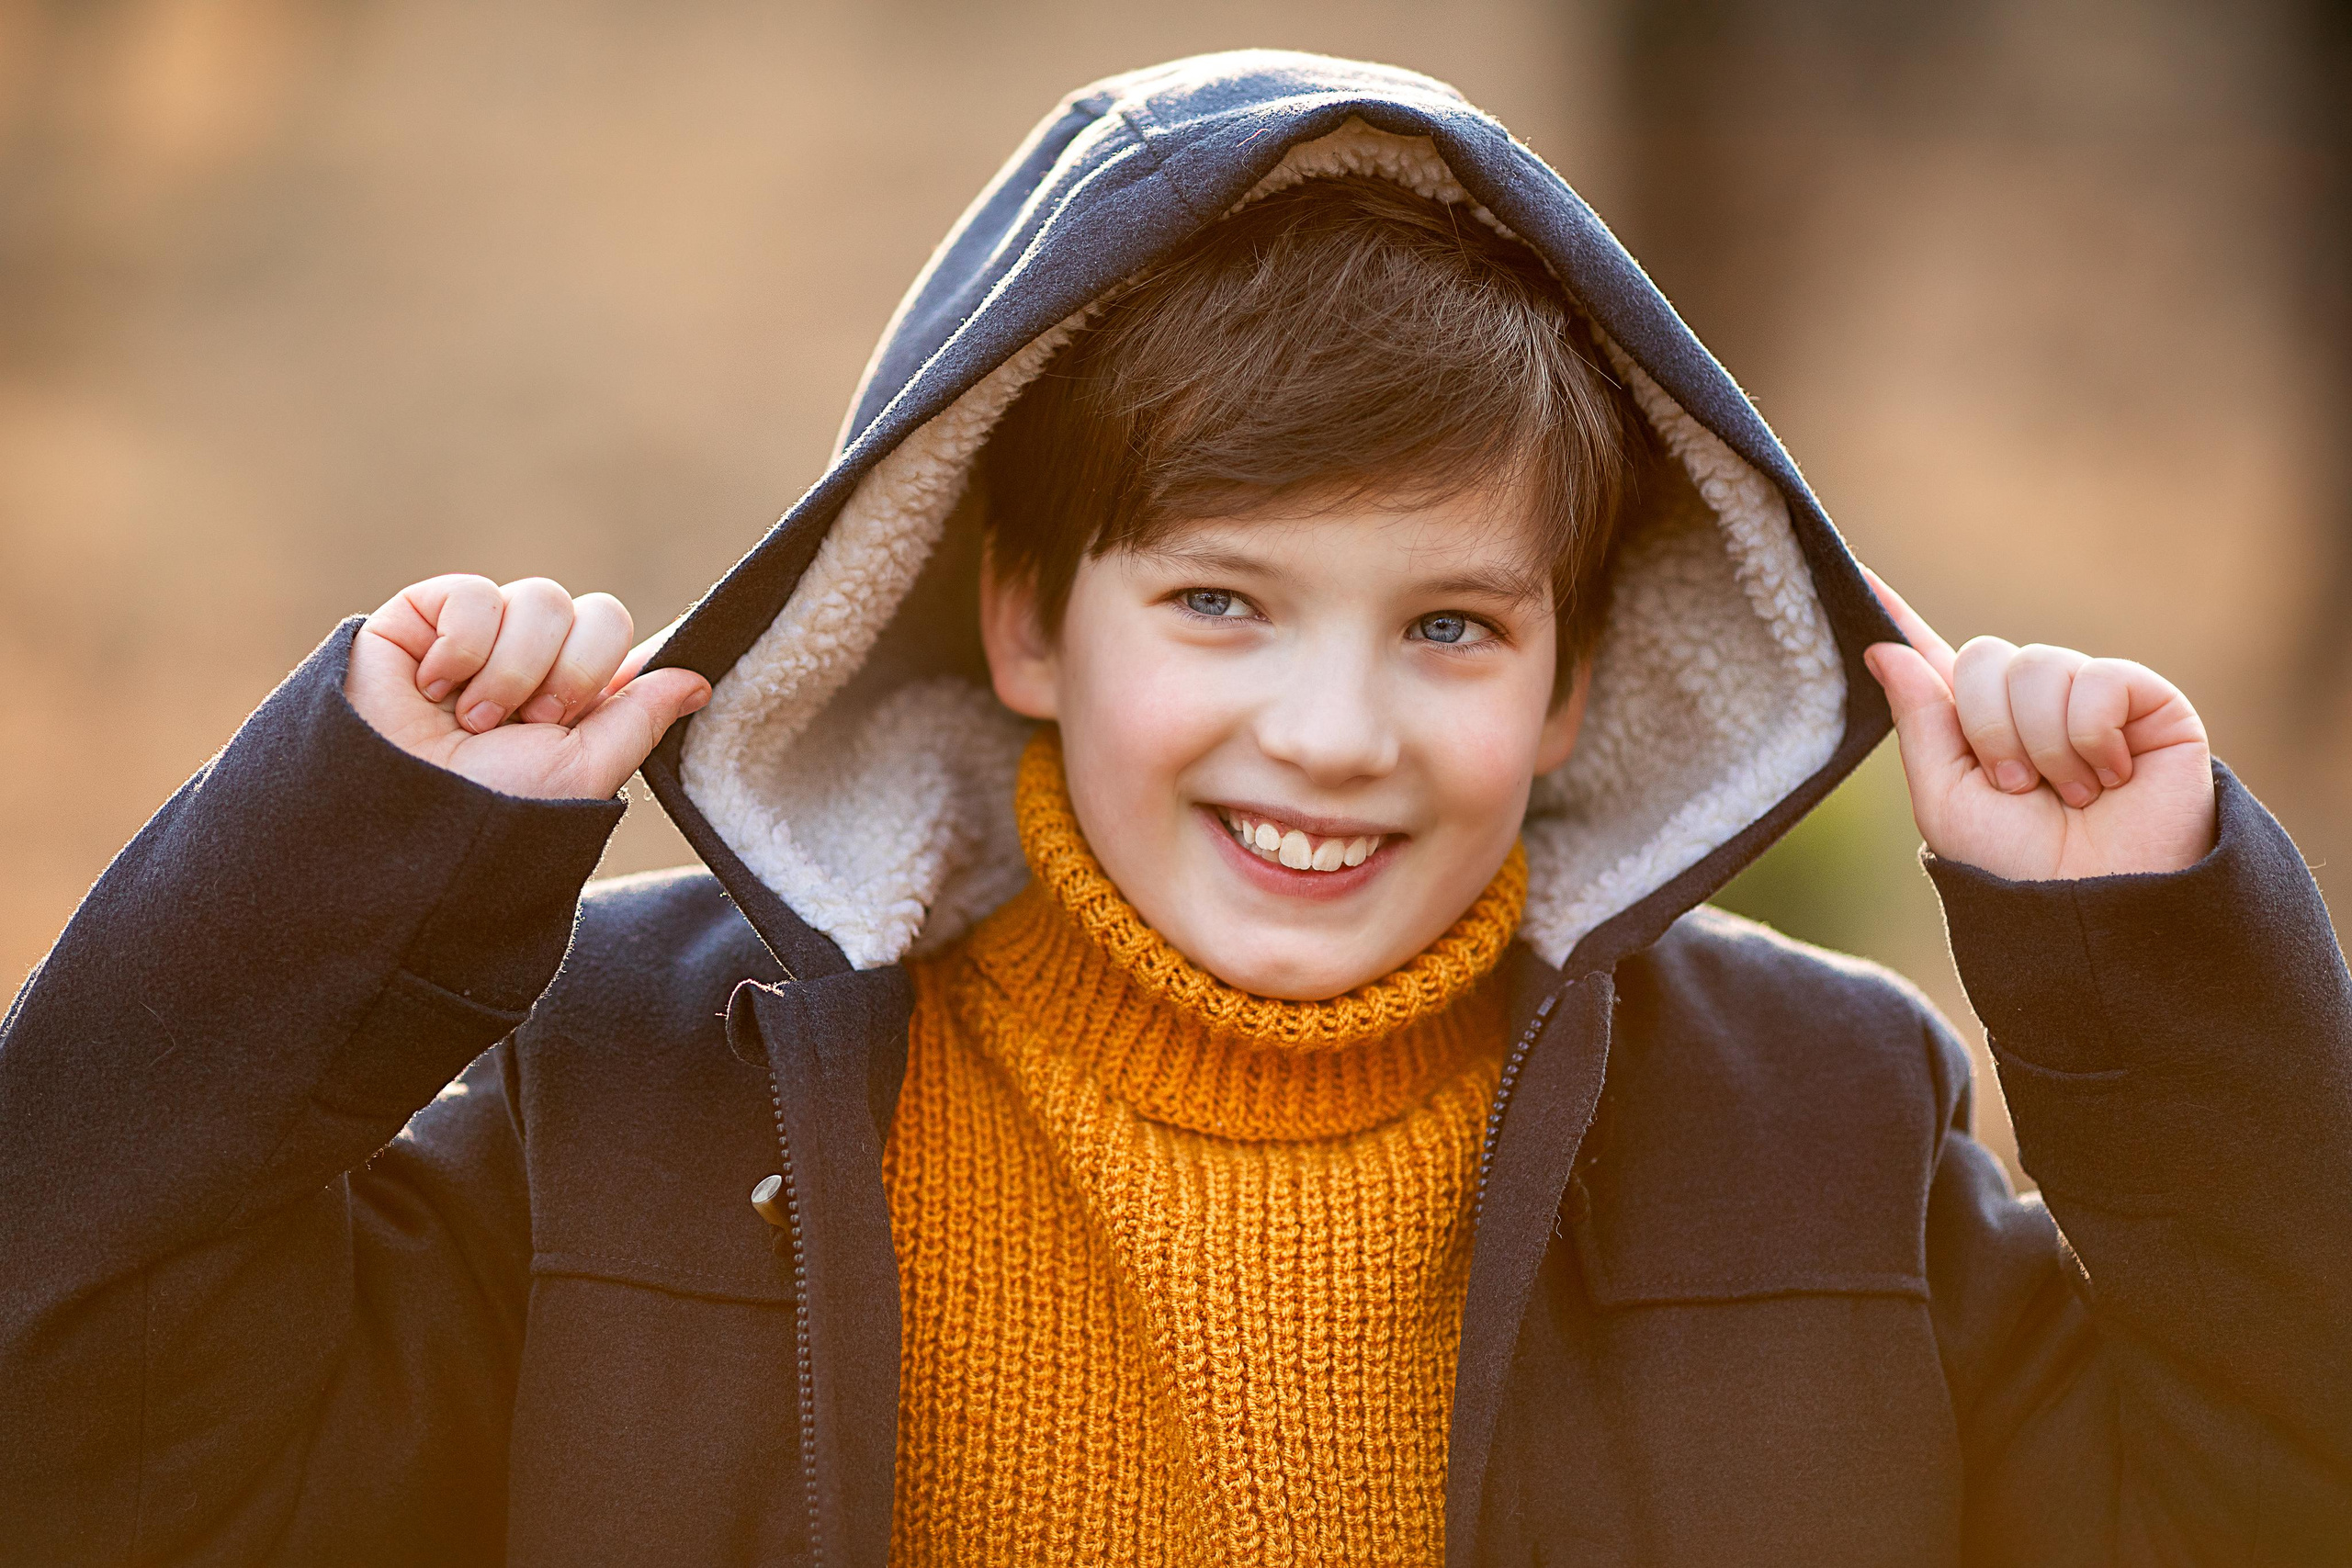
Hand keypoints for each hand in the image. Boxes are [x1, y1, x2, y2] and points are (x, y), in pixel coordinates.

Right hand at [345, 574, 710, 800]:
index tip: (581, 714)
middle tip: (529, 723)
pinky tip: (432, 687)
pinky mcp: (423, 618)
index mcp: (573, 702)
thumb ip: (637, 718)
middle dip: (571, 674)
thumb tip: (697, 679)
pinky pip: (475, 594)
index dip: (608, 668)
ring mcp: (479, 638)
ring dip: (515, 669)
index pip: (621, 643)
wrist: (396, 820)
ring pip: (542, 599)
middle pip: (596, 613)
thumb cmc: (489, 812)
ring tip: (474, 720)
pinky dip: (462, 645)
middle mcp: (531, 665)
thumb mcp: (582, 772)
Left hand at [1859, 567, 2214, 880]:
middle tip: (2016, 788)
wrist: (2093, 910)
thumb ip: (1920, 722)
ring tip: (2068, 795)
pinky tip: (2110, 776)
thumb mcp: (1946, 799)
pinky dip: (2090, 735)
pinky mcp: (2148, 701)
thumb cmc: (2018, 870)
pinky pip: (2097, 678)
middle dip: (1987, 727)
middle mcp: (2033, 704)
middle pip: (1984, 655)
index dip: (1898, 616)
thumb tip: (1884, 648)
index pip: (1934, 657)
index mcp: (1977, 726)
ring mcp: (2092, 698)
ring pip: (2036, 665)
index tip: (1857, 573)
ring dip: (2039, 743)